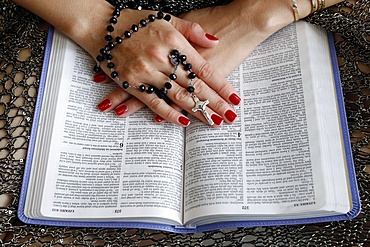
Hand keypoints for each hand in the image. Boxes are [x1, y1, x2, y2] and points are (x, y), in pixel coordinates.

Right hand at [88, 7, 239, 126]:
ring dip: (197, 111)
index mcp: (173, 42)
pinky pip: (153, 102)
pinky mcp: (132, 83)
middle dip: (215, 103)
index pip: (204, 69)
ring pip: (178, 96)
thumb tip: (214, 40)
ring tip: (214, 122)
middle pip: (195, 86)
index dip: (221, 85)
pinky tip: (183, 122)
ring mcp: (146, 72)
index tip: (235, 99)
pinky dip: (169, 114)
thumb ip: (192, 30)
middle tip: (230, 117)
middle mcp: (161, 58)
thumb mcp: (167, 18)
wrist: (99, 25)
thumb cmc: (135, 21)